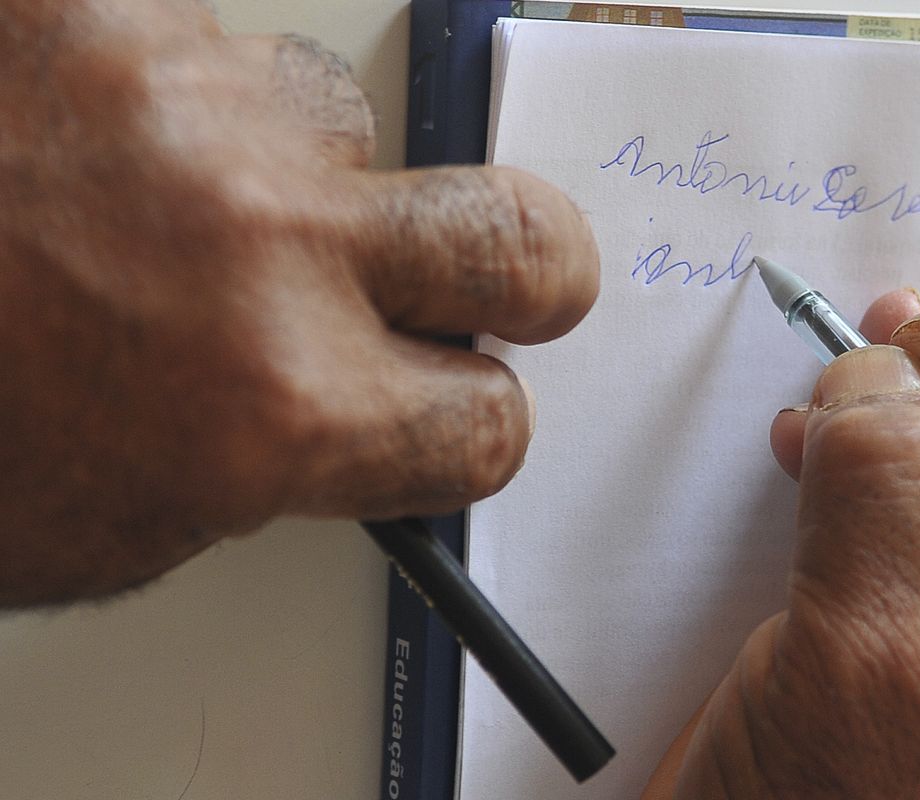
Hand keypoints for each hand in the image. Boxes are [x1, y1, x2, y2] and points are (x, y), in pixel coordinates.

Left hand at [0, 0, 597, 605]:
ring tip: (151, 194)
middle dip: (529, 272)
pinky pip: (197, 36)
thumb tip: (364, 414)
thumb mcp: (121, 519)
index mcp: (270, 410)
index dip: (473, 422)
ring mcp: (184, 105)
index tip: (448, 404)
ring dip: (277, 166)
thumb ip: (286, 460)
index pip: (489, 418)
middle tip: (492, 278)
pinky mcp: (93, 6)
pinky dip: (155, 85)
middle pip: (523, 239)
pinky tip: (74, 131)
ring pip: (334, 117)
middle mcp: (259, 249)